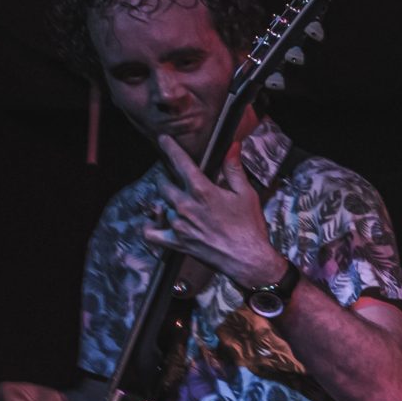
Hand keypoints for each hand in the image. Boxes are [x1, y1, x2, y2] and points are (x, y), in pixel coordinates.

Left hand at [145, 136, 285, 289]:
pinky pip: (151, 233)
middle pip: (163, 183)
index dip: (170, 148)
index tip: (163, 140)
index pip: (180, 162)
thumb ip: (233, 169)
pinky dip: (152, 226)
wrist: (249, 260)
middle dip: (167, 177)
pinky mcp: (176, 242)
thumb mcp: (246, 194)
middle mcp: (185, 206)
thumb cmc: (249, 228)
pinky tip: (159, 221)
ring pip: (160, 206)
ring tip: (177, 203)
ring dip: (167, 203)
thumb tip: (231, 147)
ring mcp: (178, 225)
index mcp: (202, 191)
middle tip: (174, 178)